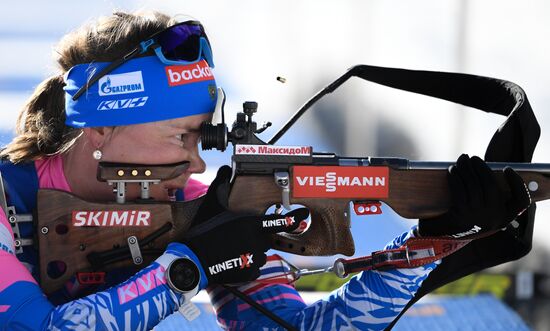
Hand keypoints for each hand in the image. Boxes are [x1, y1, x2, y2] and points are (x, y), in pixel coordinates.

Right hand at [183, 166, 307, 284]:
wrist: (195, 260)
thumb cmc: (204, 232)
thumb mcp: (212, 205)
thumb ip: (222, 185)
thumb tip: (225, 169)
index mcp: (251, 224)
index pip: (278, 221)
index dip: (293, 219)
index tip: (303, 215)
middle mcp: (257, 240)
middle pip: (266, 238)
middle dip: (257, 237)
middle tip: (238, 238)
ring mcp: (255, 258)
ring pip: (262, 254)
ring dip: (253, 251)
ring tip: (233, 250)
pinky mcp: (251, 272)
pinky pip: (255, 267)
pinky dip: (247, 265)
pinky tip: (234, 260)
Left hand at [418, 154, 530, 237]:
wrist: (445, 237)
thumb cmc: (466, 220)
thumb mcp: (484, 214)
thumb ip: (490, 198)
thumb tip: (484, 171)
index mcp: (504, 218)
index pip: (521, 201)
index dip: (518, 184)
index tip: (507, 169)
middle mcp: (493, 217)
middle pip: (491, 186)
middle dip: (481, 167)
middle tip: (472, 158)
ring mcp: (477, 215)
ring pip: (473, 184)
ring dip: (466, 168)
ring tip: (461, 159)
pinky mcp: (461, 212)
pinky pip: (460, 188)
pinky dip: (456, 176)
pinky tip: (453, 170)